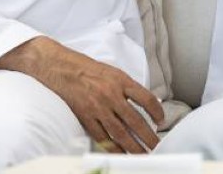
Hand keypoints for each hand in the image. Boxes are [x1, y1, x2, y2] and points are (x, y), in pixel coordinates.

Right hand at [0, 37, 163, 152]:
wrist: (61, 68)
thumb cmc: (87, 68)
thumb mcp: (113, 71)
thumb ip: (127, 87)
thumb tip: (144, 102)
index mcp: (121, 80)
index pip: (146, 98)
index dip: (157, 112)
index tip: (161, 120)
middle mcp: (111, 95)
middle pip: (136, 121)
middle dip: (148, 136)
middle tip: (156, 146)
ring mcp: (98, 108)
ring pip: (120, 133)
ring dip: (134, 146)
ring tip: (143, 154)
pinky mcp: (86, 117)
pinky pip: (102, 137)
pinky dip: (113, 147)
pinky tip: (121, 152)